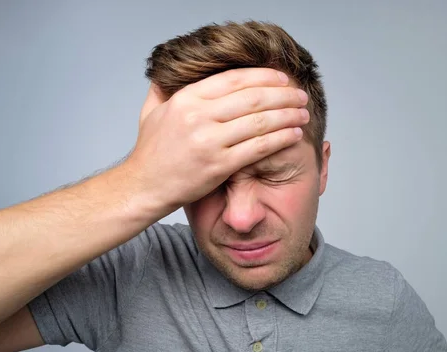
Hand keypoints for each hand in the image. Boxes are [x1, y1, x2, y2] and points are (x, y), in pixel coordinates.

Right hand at [124, 68, 309, 211]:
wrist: (143, 186)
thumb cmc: (151, 151)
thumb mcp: (151, 111)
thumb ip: (162, 88)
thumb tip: (170, 70)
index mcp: (186, 98)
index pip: (234, 79)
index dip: (263, 76)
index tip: (281, 77)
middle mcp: (198, 116)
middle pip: (252, 98)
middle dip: (283, 94)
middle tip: (300, 95)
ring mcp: (209, 141)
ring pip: (259, 121)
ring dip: (287, 115)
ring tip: (303, 113)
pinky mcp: (218, 165)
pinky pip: (258, 148)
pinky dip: (280, 139)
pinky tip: (293, 134)